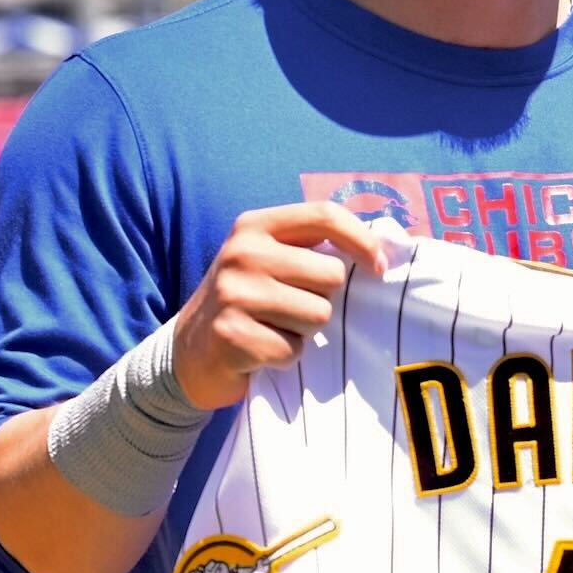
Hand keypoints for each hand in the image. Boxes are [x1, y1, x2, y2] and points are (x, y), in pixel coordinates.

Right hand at [172, 201, 394, 409]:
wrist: (189, 351)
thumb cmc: (247, 301)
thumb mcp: (269, 259)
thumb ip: (313, 247)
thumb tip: (383, 250)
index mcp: (256, 226)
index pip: (325, 215)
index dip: (362, 240)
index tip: (378, 267)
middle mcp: (242, 252)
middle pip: (331, 276)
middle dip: (323, 300)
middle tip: (290, 308)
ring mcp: (233, 293)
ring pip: (318, 316)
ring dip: (304, 332)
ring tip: (273, 327)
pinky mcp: (231, 334)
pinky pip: (294, 350)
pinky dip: (285, 357)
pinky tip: (260, 350)